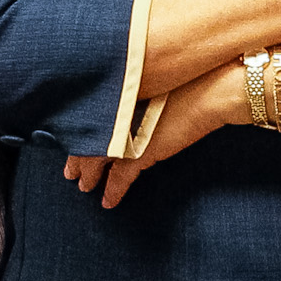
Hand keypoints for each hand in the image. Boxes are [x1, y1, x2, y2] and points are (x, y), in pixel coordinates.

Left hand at [65, 64, 247, 209]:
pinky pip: (120, 177)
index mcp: (117, 91)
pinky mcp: (142, 153)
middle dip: (76, 158)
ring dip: (88, 174)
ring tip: (83, 186)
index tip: (70, 139)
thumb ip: (139, 90)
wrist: (210, 90)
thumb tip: (133, 98)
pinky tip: (107, 200)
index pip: (88, 115)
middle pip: (86, 137)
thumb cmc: (191, 80)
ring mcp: (126, 132)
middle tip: (70, 172)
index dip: (77, 131)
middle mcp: (115, 111)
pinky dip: (113, 190)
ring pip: (95, 158)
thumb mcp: (157, 80)